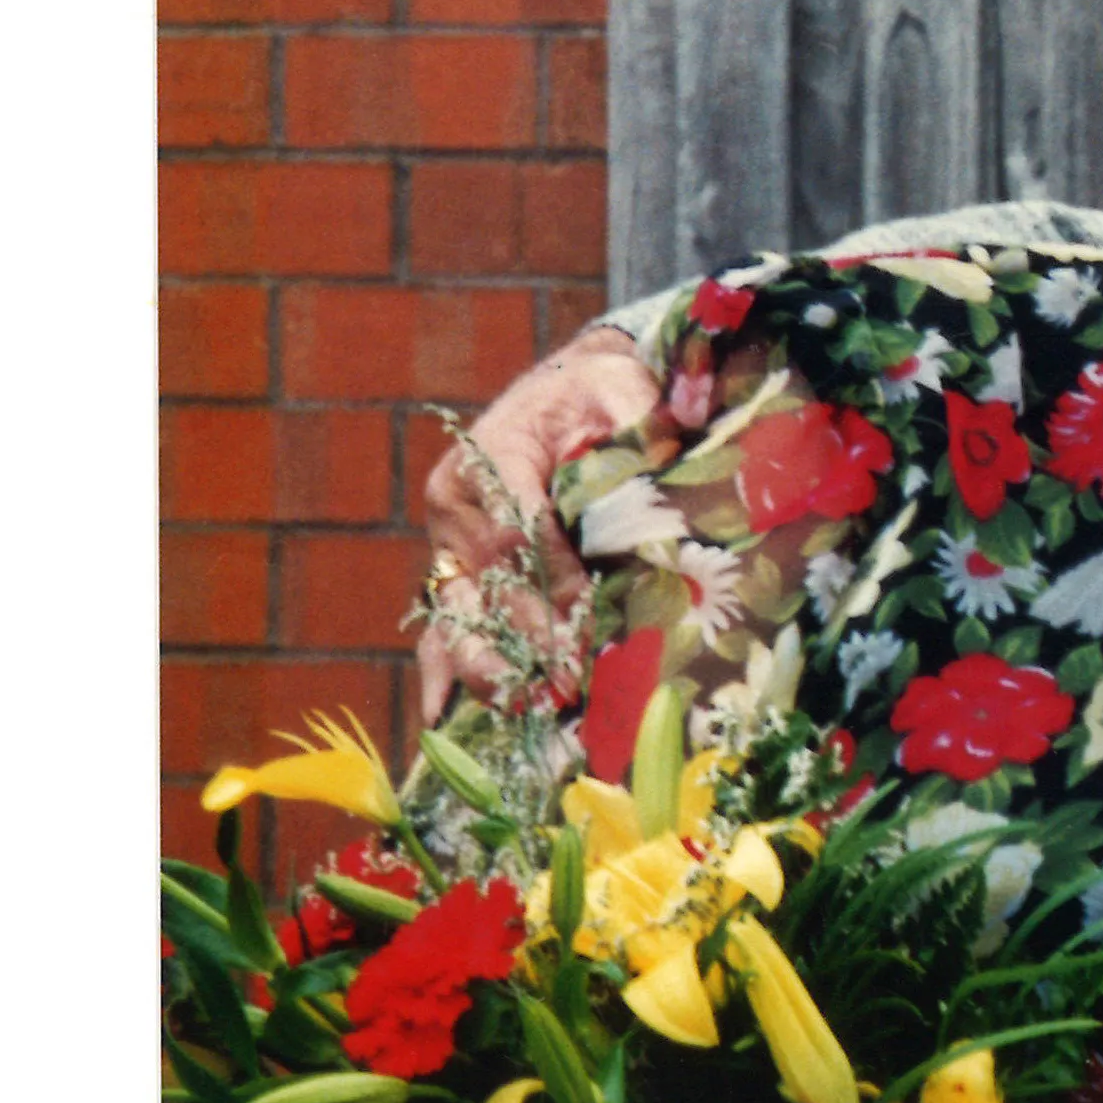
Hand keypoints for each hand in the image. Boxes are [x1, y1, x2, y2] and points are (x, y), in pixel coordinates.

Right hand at [414, 327, 662, 723]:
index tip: (587, 615)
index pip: (519, 528)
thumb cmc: (598, 392)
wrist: (564, 392)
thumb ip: (638, 424)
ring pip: (456, 610)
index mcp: (490, 453)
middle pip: (489, 580)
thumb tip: (662, 472)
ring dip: (487, 661)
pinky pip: (440, 622)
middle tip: (570, 680)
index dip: (552, 577)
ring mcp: (447, 539)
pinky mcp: (453, 567)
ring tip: (522, 702)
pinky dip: (443, 667)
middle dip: (530, 633)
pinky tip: (442, 713)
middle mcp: (455, 501)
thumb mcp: (621, 389)